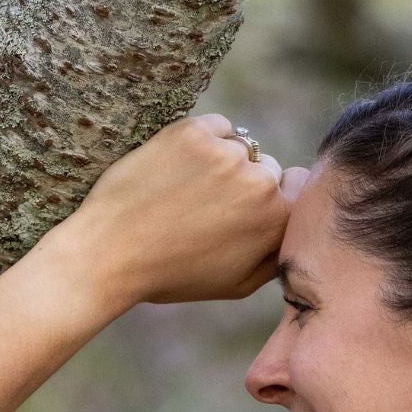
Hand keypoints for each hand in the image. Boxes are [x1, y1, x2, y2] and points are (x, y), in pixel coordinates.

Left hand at [54, 112, 309, 307]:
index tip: (246, 209)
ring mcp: (227, 153)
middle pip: (268, 167)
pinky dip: (201, 142)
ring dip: (220, 163)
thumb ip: (278, 253)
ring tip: (184, 193)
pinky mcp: (194, 131)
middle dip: (245, 183)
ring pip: (239, 146)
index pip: (300, 186)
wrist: (111, 253)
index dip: (275, 196)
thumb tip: (295, 222)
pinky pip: (216, 126)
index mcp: (279, 220)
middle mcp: (260, 183)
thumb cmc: (173, 274)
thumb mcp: (238, 284)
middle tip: (206, 208)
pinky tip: (176, 171)